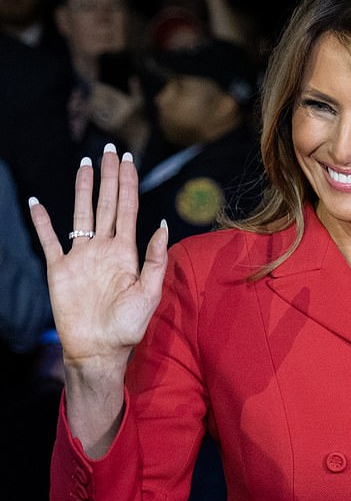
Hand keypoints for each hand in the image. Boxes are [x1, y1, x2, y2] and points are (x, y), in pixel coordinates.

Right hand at [29, 145, 167, 375]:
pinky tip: (37, 202)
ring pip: (81, 214)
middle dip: (109, 177)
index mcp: (126, 252)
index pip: (128, 209)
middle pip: (107, 204)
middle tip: (110, 150)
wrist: (99, 350)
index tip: (129, 161)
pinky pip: (49, 240)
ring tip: (85, 164)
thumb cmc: (128, 326)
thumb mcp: (149, 293)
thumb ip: (155, 259)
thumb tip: (162, 225)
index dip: (128, 184)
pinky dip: (42, 221)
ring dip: (83, 189)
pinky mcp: (60, 269)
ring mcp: (81, 256)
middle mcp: (104, 249)